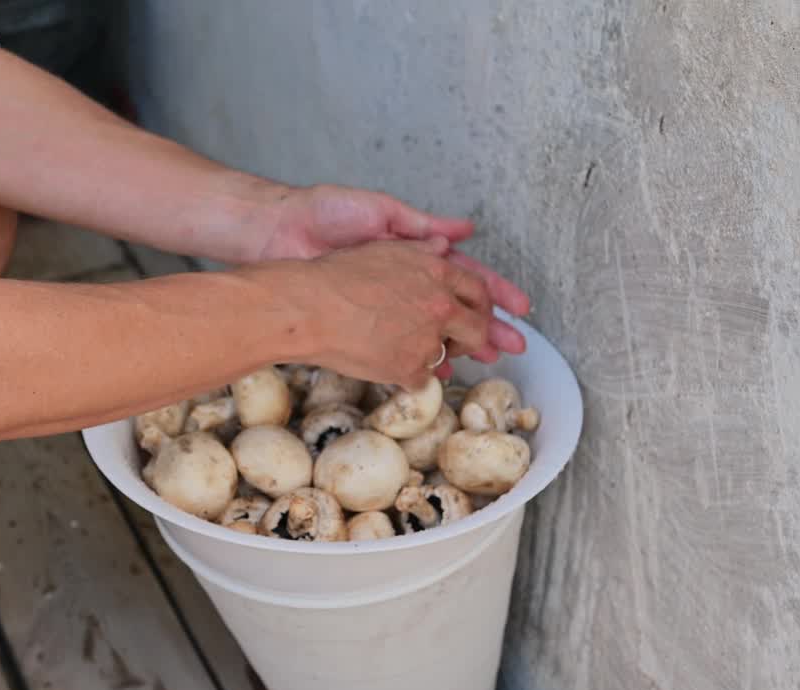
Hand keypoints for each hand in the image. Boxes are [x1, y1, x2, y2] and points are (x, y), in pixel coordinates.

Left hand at [250, 183, 530, 374]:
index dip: (496, 291)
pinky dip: (422, 354)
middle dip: (489, 325)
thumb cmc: (326, 214)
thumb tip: (465, 229)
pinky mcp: (365, 317)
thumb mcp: (383, 211)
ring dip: (463, 343)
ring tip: (487, 360)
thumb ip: (422, 224)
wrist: (279, 233)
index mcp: (415, 251)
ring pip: (435, 325)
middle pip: (460, 305)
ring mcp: (388, 299)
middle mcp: (407, 278)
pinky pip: (401, 340)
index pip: (467, 274)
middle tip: (513, 345)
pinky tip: (438, 367)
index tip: (520, 307)